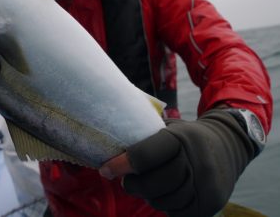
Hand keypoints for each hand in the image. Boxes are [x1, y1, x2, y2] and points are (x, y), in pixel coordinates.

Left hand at [99, 109, 254, 216]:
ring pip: (162, 201)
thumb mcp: (170, 126)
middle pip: (151, 184)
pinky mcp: (209, 204)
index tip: (105, 170)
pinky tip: (165, 192)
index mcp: (181, 138)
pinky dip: (165, 204)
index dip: (122, 164)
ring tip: (147, 185)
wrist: (228, 146)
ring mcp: (205, 186)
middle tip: (126, 181)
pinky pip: (175, 212)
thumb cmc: (188, 136)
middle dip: (132, 184)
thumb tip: (111, 146)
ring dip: (148, 196)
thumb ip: (146, 135)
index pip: (146, 155)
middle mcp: (196, 162)